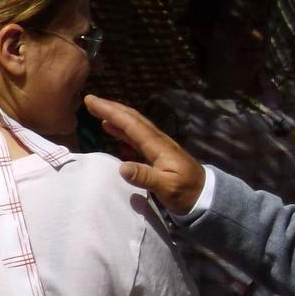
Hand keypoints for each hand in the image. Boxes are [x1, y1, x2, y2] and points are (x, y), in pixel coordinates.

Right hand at [85, 96, 206, 213]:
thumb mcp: (167, 187)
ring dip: (115, 116)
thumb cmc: (186, 192)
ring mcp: (157, 146)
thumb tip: (122, 167)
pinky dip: (121, 128)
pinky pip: (135, 135)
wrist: (204, 195)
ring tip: (97, 109)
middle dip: (111, 108)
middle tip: (90, 100)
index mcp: (158, 146)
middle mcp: (157, 141)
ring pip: (134, 125)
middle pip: (133, 119)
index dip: (111, 112)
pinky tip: (110, 127)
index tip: (92, 101)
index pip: (131, 124)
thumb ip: (146, 177)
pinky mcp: (156, 152)